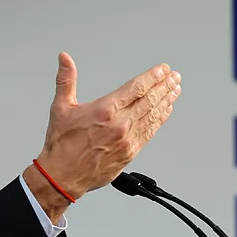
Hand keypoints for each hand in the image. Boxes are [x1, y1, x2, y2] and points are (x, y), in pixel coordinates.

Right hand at [24, 53, 181, 219]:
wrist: (63, 177)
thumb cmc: (61, 145)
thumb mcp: (60, 107)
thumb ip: (66, 80)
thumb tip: (65, 59)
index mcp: (105, 110)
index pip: (136, 88)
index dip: (152, 77)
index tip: (163, 70)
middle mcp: (120, 124)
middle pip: (150, 100)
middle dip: (164, 86)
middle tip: (174, 76)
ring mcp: (128, 139)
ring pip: (153, 115)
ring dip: (166, 101)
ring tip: (175, 90)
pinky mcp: (131, 152)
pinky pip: (151, 132)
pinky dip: (161, 120)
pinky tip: (167, 111)